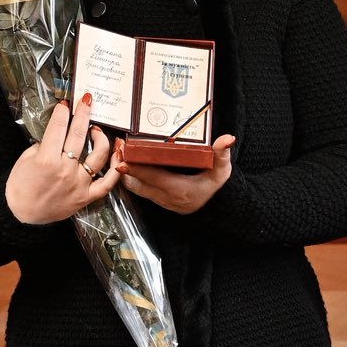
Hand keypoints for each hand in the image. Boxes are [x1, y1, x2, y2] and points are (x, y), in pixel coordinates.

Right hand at [4, 99, 118, 224]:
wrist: (21, 214)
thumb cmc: (20, 186)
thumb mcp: (26, 159)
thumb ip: (44, 144)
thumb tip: (58, 132)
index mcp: (46, 160)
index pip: (58, 127)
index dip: (62, 112)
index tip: (66, 103)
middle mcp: (65, 170)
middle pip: (78, 135)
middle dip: (83, 114)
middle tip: (86, 101)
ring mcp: (78, 184)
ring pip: (98, 156)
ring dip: (100, 138)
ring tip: (96, 130)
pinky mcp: (86, 196)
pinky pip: (107, 183)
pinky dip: (116, 168)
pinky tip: (118, 154)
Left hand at [115, 134, 236, 214]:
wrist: (215, 208)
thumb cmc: (215, 187)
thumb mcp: (221, 171)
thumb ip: (222, 155)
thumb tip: (228, 139)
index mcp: (180, 190)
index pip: (153, 179)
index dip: (137, 170)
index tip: (124, 160)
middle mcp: (167, 198)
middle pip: (138, 184)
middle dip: (125, 168)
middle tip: (118, 148)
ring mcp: (160, 201)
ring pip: (135, 188)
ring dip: (125, 173)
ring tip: (119, 153)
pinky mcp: (157, 200)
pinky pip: (138, 189)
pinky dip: (130, 178)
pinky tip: (126, 163)